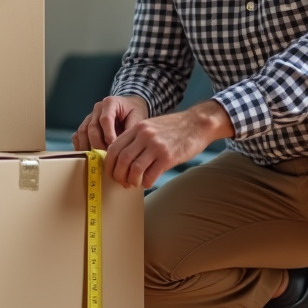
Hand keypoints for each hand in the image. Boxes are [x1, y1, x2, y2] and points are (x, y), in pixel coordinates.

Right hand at [72, 95, 149, 150]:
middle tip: (107, 156)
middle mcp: (97, 108)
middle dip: (98, 144)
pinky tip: (88, 156)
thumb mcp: (138, 117)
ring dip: (88, 147)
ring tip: (98, 158)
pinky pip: (77, 136)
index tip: (114, 147)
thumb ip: (131, 130)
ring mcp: (89, 116)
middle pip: (92, 127)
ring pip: (82, 132)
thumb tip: (124, 146)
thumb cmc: (133, 112)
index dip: (108, 135)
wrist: (128, 106)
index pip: (105, 119)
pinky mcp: (85, 125)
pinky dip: (81, 146)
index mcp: (110, 103)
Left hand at [107, 100, 233, 189]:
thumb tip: (122, 159)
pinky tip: (148, 182)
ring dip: (131, 181)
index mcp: (137, 128)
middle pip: (122, 159)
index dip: (109, 164)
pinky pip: (151, 175)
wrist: (198, 123)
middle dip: (118, 175)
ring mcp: (156, 146)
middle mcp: (144, 135)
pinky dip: (146, 183)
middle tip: (122, 182)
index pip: (114, 148)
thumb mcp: (151, 126)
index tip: (111, 172)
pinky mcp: (168, 157)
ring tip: (134, 184)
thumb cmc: (174, 128)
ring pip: (134, 169)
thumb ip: (136, 138)